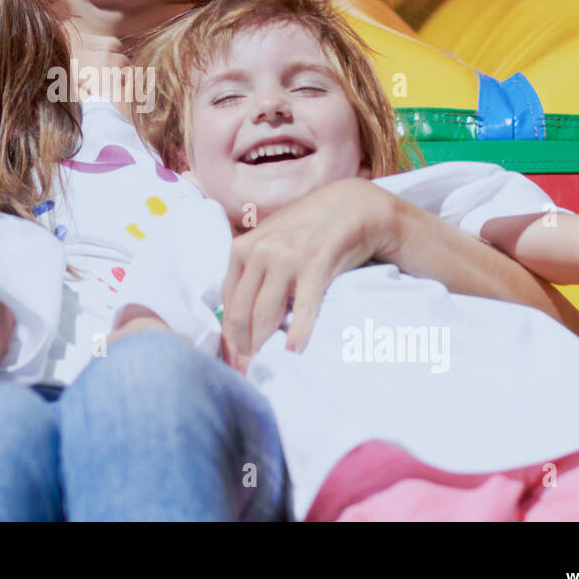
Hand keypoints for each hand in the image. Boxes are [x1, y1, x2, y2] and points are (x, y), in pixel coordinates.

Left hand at [221, 177, 395, 370]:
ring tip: (266, 367)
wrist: (350, 207)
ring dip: (263, 347)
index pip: (227, 302)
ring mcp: (286, 259)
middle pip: (241, 312)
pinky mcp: (315, 267)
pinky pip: (302, 308)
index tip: (234, 357)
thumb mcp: (270, 241)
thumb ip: (252, 270)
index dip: (229, 335)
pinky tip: (294, 352)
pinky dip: (298, 333)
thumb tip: (237, 317)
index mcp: (242, 248)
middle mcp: (259, 252)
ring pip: (265, 315)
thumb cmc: (307, 229)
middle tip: (247, 371)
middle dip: (242, 347)